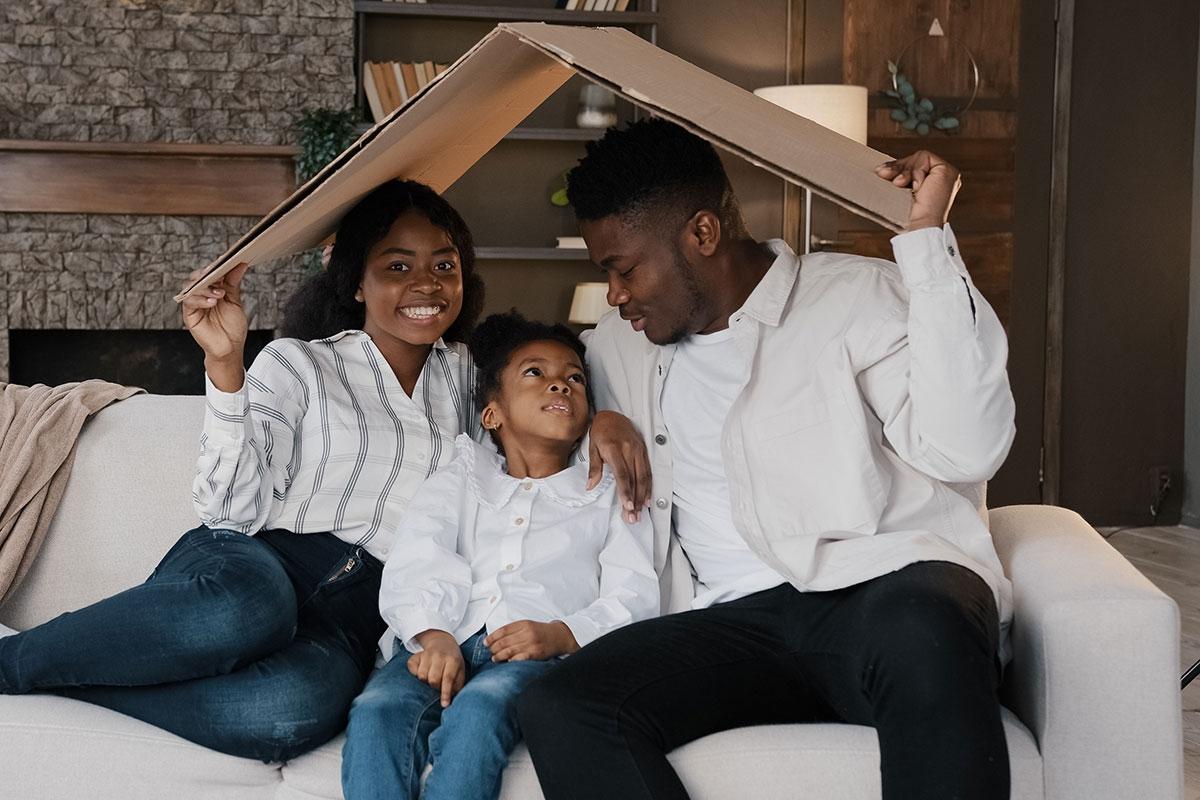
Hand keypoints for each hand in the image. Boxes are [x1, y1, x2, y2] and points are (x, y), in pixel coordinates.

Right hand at [181, 263, 249, 390]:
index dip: (218, 264)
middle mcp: (201, 294)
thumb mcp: (235, 301)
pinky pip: (189, 301)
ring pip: (192, 286)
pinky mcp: (189, 314)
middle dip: (208, 273)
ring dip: (206, 287)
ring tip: (219, 294)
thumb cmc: (232, 327)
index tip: (227, 257)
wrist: (230, 348)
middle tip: (219, 272)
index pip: (212, 272)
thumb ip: (233, 284)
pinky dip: (200, 299)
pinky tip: (212, 302)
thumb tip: (240, 265)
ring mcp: (194, 303)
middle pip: (198, 276)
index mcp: (213, 289)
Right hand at [409, 629, 466, 706]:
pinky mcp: (415, 656)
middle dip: (435, 687)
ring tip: (431, 677)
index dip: (445, 693)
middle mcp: (439, 656)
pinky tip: (422, 672)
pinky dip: (415, 674)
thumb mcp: (460, 671)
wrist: (443, 643)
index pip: (448, 678)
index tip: (444, 704)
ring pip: (421, 676)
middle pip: (433, 679)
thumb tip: (451, 701)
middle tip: (438, 685)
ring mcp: (426, 654)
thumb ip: (457, 685)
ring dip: (425, 681)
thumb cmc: (452, 662)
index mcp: (452, 660)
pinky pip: (412, 669)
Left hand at [485, 620, 577, 661]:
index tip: (486, 642)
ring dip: (499, 656)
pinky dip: (512, 660)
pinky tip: (508, 662)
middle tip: (489, 652)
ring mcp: (531, 643)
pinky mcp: (536, 653)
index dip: (492, 637)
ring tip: (495, 658)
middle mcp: (527, 633)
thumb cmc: (542, 632)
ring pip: (509, 651)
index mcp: (524, 624)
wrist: (560, 636)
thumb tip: (496, 639)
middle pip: (504, 641)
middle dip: (494, 648)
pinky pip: (520, 658)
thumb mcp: (528, 625)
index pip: (503, 630)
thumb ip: (514, 630)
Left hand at [588, 410, 650, 522]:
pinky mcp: (643, 451)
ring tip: (641, 512)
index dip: (626, 491)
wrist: (611, 416)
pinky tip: (647, 498)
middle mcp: (629, 449)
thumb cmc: (600, 433)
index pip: (622, 474)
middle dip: (635, 500)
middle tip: (633, 517)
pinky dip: (648, 486)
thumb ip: (594, 468)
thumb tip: (590, 486)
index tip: (627, 506)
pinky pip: (648, 471)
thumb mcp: (592, 448)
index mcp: (614, 448)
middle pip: (635, 479)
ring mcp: (638, 450)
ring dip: (643, 496)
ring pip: (644, 477)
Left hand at [874, 151, 961, 230]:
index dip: (895, 167)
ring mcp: (945, 174)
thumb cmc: (905, 217)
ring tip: (900, 184)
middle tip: (883, 174)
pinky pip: (925, 157)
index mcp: (929, 185)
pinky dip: (916, 172)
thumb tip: (880, 169)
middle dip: (897, 166)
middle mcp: (939, 179)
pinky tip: (917, 188)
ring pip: (918, 157)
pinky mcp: (947, 171)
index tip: (880, 172)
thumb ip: (896, 178)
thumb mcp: (897, 192)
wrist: (917, 227)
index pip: (910, 166)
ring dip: (905, 171)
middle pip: (913, 160)